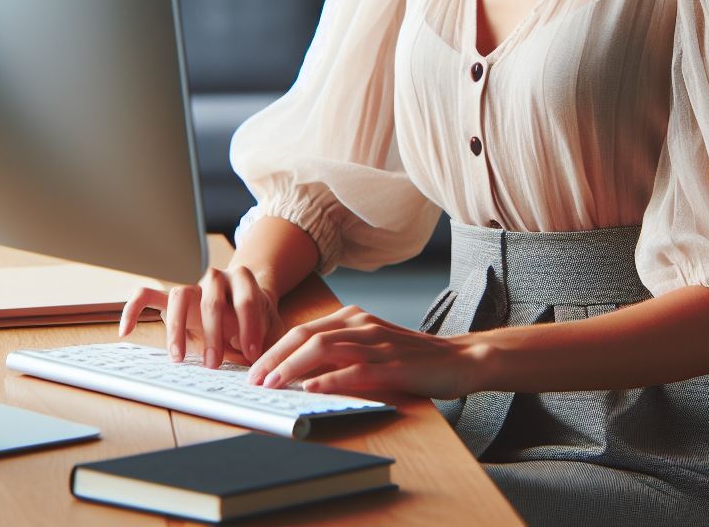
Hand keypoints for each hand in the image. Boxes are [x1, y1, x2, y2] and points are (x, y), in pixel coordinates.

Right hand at [119, 266, 285, 368]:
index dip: (249, 327)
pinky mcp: (173, 300)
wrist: (249, 305)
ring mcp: (192, 288)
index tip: (251, 354)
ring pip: (178, 294)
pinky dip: (133, 310)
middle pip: (211, 298)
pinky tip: (126, 331)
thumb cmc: (259, 320)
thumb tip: (270, 367)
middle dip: (214, 333)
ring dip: (178, 328)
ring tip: (179, 359)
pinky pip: (146, 296)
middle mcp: (216, 278)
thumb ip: (271, 342)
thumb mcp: (271, 328)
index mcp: (243, 280)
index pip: (246, 299)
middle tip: (215, 365)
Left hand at [246, 304, 483, 399]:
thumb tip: (299, 373)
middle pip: (305, 335)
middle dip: (273, 358)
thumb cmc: (409, 357)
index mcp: (352, 317)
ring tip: (271, 386)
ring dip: (291, 368)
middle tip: (252, 380)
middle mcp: (360, 324)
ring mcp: (376, 342)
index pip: (302, 330)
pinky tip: (311, 390)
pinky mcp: (392, 364)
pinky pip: (354, 370)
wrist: (456, 359)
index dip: (273, 349)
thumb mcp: (370, 346)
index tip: (252, 370)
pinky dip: (328, 379)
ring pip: (323, 349)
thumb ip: (339, 352)